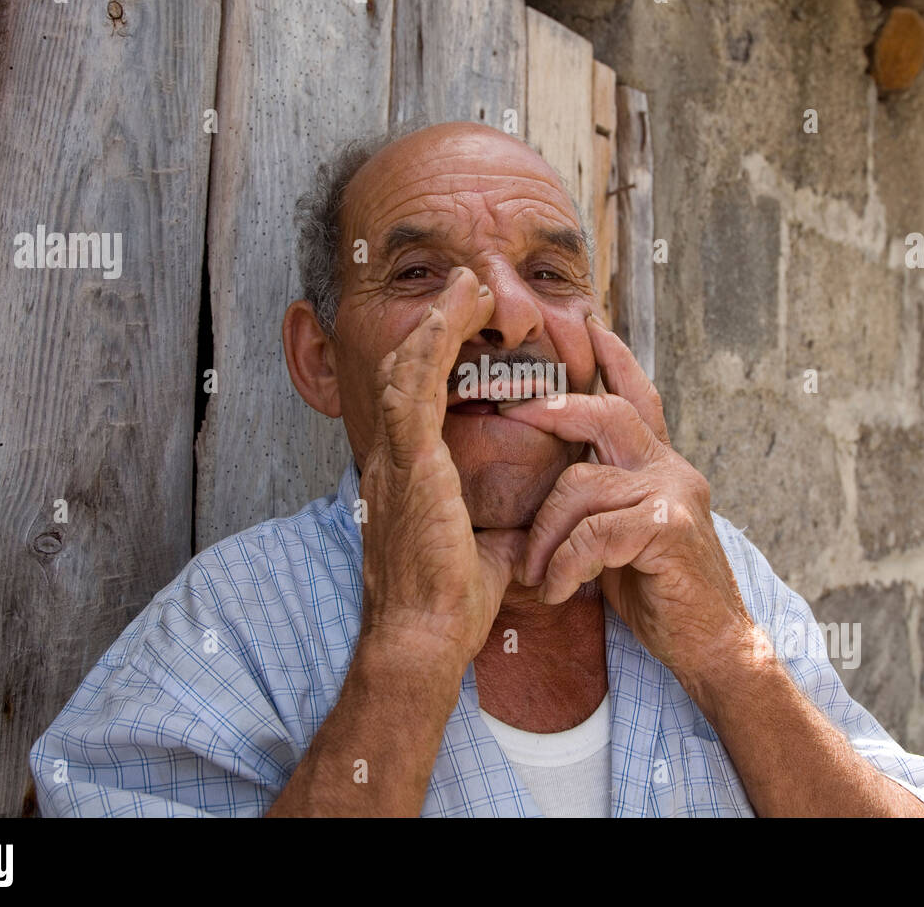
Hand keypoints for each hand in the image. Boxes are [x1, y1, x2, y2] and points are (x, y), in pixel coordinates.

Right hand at [357, 266, 528, 669]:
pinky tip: (455, 311)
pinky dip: (433, 342)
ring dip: (435, 321)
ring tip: (465, 285)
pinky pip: (415, 386)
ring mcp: (395, 459)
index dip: (436, 360)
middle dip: (433, 327)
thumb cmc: (450, 606)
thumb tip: (531, 526)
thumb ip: (501, 528)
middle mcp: (392, 461)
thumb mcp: (485, 554)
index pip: (416, 402)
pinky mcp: (409, 463)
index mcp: (407, 479)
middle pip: (403, 373)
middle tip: (465, 289)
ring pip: (405, 368)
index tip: (466, 330)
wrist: (425, 638)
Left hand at [501, 314, 753, 682]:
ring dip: (544, 532)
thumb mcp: (624, 536)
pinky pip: (593, 532)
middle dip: (552, 408)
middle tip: (506, 411)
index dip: (613, 359)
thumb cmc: (661, 593)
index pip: (636, 397)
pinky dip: (565, 564)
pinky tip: (559, 591)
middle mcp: (670, 469)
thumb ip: (601, 500)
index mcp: (658, 466)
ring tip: (536, 572)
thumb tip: (552, 482)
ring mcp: (673, 496)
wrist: (713, 645)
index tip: (588, 322)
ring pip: (582, 482)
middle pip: (606, 413)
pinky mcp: (668, 530)